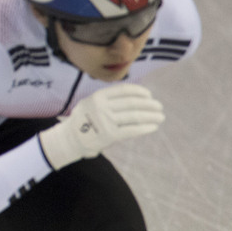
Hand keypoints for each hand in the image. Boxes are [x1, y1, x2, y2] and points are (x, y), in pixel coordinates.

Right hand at [38, 84, 164, 169]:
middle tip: (159, 107)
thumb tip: (134, 95)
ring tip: (160, 117)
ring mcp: (106, 121)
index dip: (139, 92)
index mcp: (98, 96)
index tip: (149, 95)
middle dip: (149, 105)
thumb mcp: (91, 102)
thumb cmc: (85, 120)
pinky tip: (153, 126)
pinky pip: (132, 130)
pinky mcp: (110, 135)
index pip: (124, 91)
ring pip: (134, 116)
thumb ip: (108, 98)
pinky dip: (145, 128)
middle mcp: (102, 107)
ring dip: (150, 116)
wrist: (71, 139)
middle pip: (132, 103)